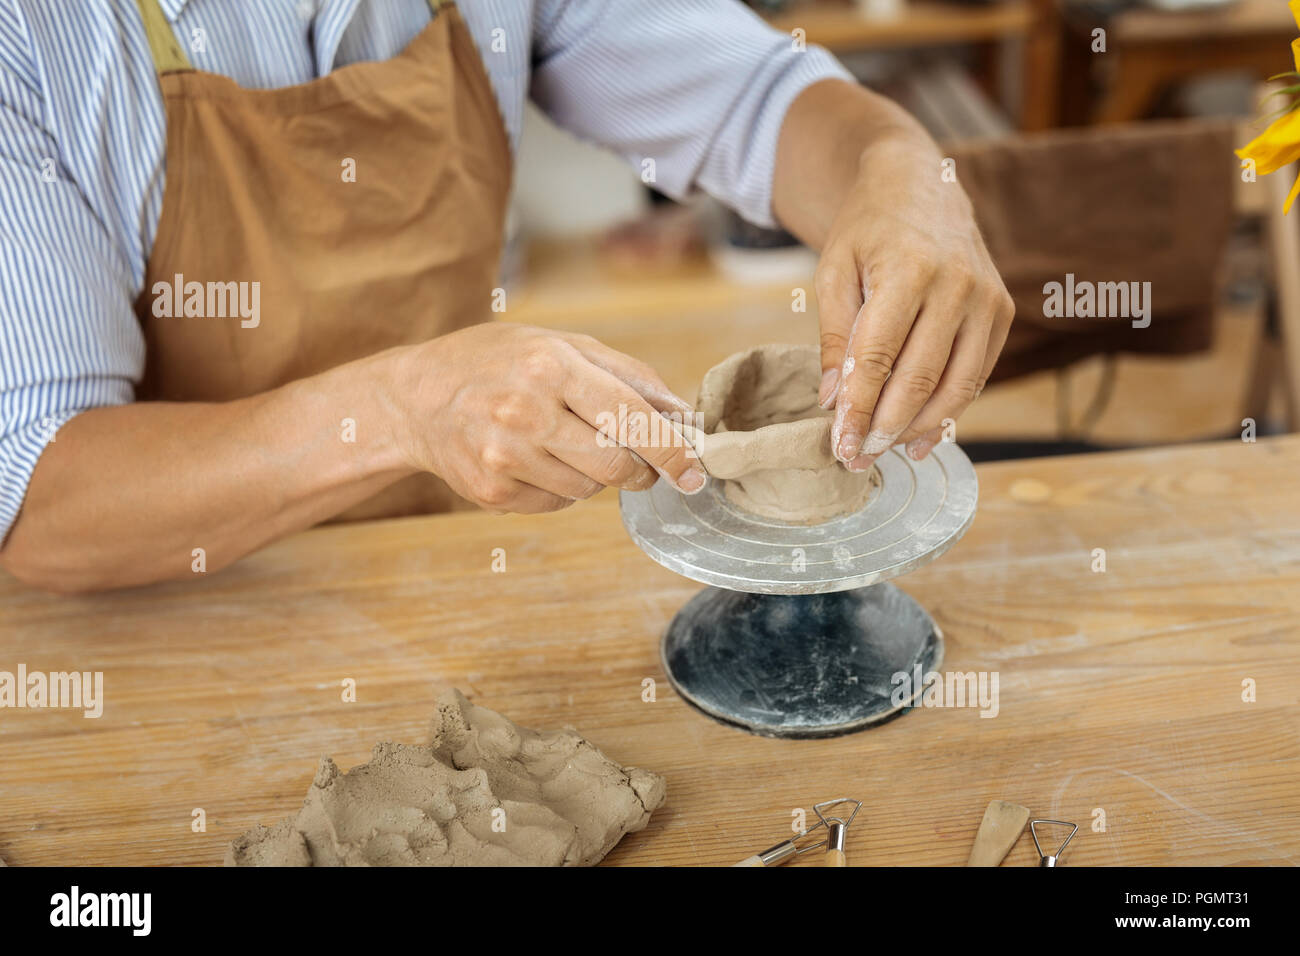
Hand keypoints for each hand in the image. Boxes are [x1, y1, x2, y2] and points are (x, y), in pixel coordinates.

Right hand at [397, 324, 705, 513]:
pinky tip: (533, 459)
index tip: (695, 472)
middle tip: (639, 463)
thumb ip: (627, 376)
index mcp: (550, 367)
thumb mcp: (560, 345)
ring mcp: (504, 457)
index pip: (631, 418)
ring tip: (561, 442)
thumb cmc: (497, 362)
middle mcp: (525, 412)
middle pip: (616, 466)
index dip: (671, 452)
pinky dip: (559, 487)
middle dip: (639, 470)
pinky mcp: (491, 492)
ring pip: (588, 490)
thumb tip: (683, 415)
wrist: (415, 398)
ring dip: (593, 475)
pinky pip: (555, 504)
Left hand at [814, 136, 1012, 468]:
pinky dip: (949, 411)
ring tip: (885, 451)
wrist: (921, 186)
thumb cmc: (868, 230)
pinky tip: (920, 435)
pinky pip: (976, 375)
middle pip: (919, 377)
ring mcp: (986, 299)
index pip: (878, 356)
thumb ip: (833, 337)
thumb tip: (832, 402)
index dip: (859, 407)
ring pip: (956, 385)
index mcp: (907, 269)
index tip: (839, 443)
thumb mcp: (834, 272)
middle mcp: (956, 284)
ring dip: (919, 428)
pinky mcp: (1001, 312)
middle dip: (886, 427)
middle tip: (857, 457)